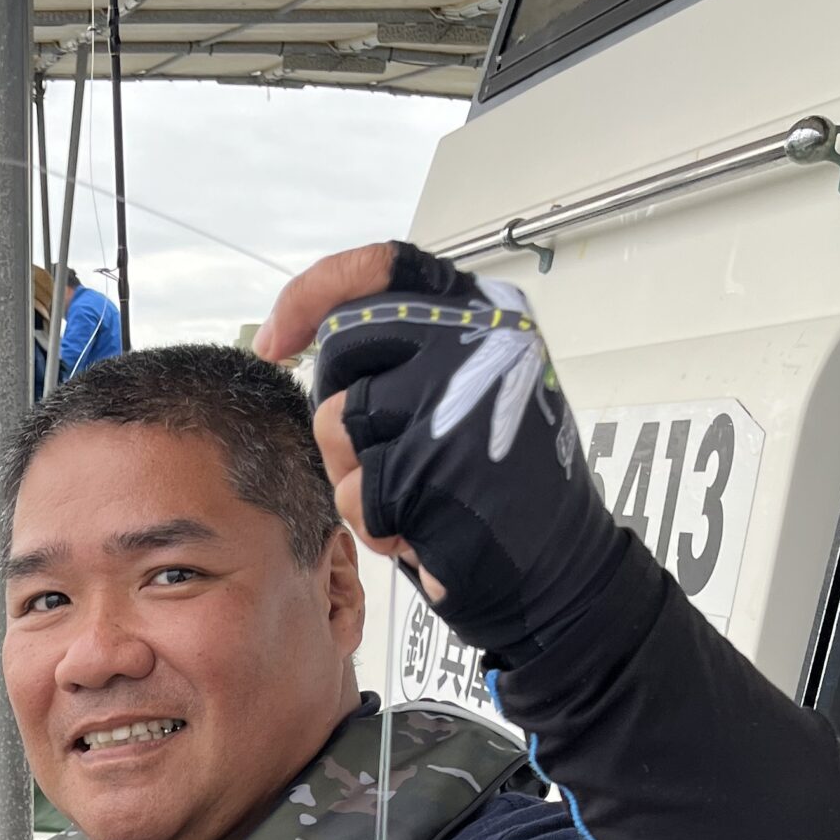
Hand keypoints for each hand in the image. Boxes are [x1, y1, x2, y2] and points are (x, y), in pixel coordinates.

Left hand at [263, 240, 623, 666]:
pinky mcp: (433, 467)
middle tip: (384, 459)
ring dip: (358, 479)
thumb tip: (312, 336)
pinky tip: (426, 532)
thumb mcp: (472, 389)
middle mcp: (474, 343)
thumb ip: (409, 355)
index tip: (279, 342)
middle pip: (343, 351)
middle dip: (342, 417)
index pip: (379, 268)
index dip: (313, 296)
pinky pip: (359, 492)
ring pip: (339, 425)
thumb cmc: (502, 488)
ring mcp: (454, 402)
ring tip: (415, 500)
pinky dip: (379, 526)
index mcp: (485, 313)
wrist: (560, 571)